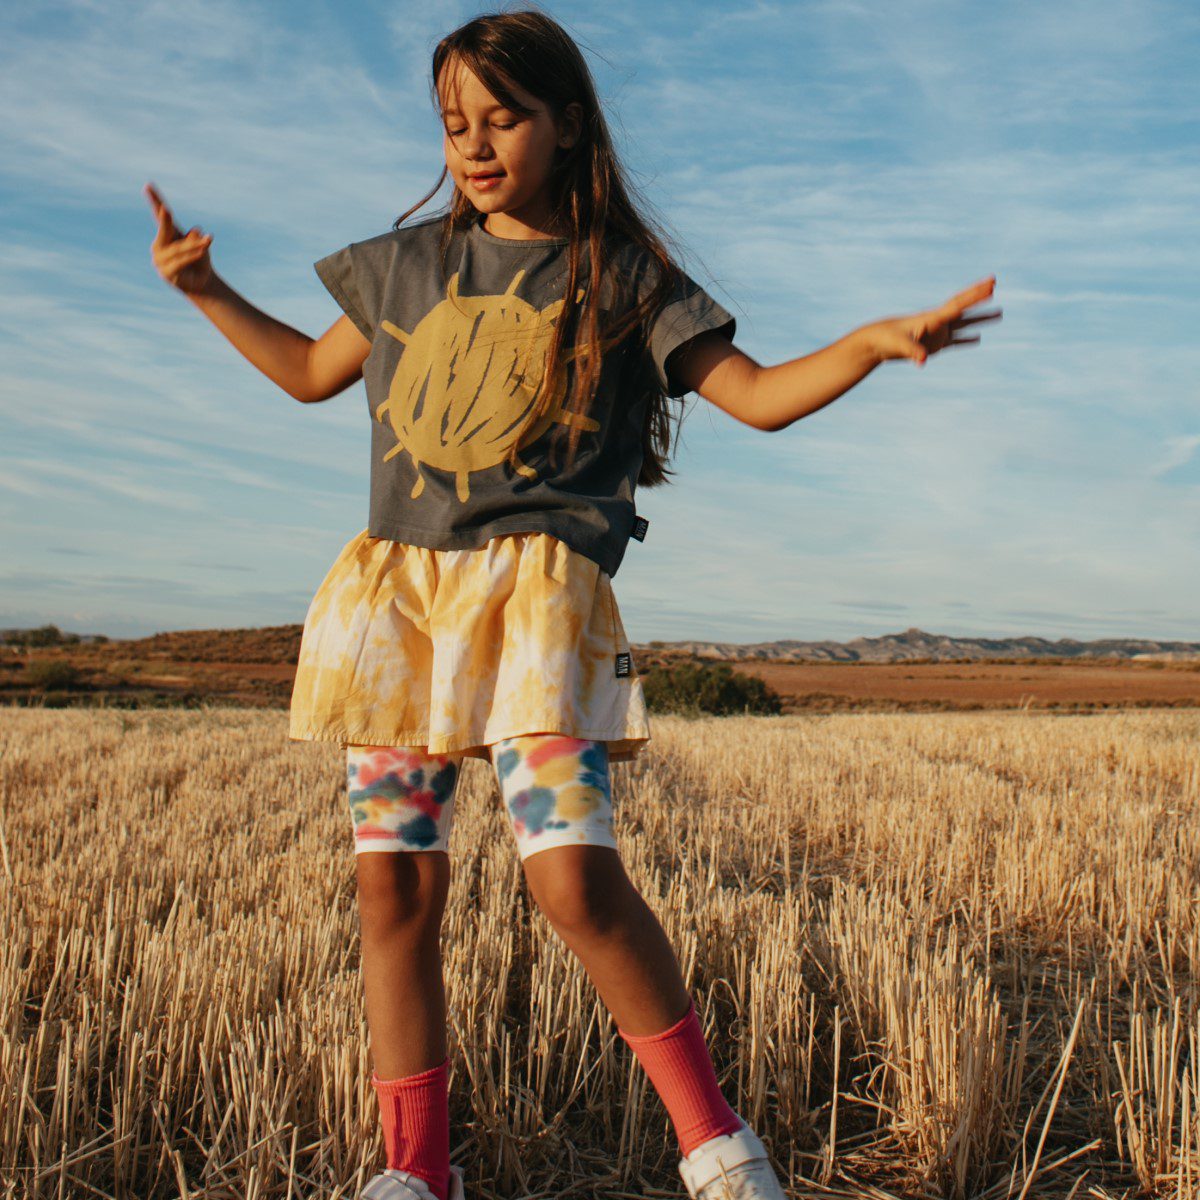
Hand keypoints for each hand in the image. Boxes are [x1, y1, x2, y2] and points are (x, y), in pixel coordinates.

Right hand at [145, 182, 214, 294]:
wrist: (201, 282)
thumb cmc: (199, 260)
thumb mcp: (201, 246)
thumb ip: (197, 238)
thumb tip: (196, 231)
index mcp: (167, 234)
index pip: (160, 215)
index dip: (155, 200)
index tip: (148, 185)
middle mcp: (160, 244)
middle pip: (163, 229)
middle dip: (164, 220)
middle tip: (165, 209)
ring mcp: (160, 259)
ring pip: (177, 249)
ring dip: (193, 246)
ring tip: (207, 242)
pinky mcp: (166, 272)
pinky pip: (180, 261)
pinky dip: (192, 256)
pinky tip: (201, 252)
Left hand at [861, 276, 1000, 367]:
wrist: (874, 343)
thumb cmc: (885, 339)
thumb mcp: (899, 346)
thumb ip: (912, 351)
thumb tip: (922, 362)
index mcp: (932, 318)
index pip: (958, 305)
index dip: (974, 295)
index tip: (991, 284)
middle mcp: (937, 323)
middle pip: (963, 309)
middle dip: (979, 298)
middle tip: (995, 284)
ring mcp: (936, 334)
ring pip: (964, 325)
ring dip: (981, 320)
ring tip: (1000, 314)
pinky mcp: (933, 345)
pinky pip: (954, 341)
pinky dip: (966, 340)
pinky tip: (977, 339)